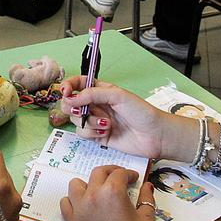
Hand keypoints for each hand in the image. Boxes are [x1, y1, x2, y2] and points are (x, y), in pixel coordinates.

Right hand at [52, 79, 174, 157]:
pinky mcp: (97, 137)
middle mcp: (95, 104)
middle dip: (71, 107)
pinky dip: (92, 132)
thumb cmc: (141, 111)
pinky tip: (106, 132)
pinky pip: (82, 134)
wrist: (155, 135)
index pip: (77, 84)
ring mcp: (95, 121)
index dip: (68, 86)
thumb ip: (92, 94)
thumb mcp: (117, 96)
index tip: (65, 92)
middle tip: (79, 111)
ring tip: (106, 123)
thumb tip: (69, 99)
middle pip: (69, 103)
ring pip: (75, 120)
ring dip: (87, 122)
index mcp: (100, 90)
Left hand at [61, 166, 159, 220]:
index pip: (119, 174)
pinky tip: (85, 206)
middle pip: (97, 174)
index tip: (133, 179)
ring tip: (99, 191)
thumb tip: (146, 186)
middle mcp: (92, 197)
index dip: (128, 174)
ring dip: (88, 184)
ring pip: (76, 185)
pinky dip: (73, 201)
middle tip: (119, 179)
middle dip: (110, 173)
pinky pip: (66, 204)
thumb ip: (145, 198)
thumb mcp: (147, 219)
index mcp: (112, 193)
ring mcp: (79, 211)